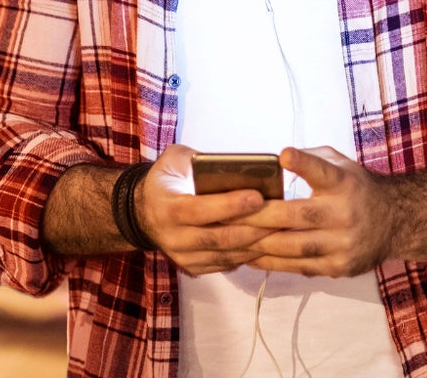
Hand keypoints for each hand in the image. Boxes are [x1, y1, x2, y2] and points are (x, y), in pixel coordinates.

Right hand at [134, 143, 275, 276]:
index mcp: (168, 208)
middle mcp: (174, 237)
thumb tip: (235, 165)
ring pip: (226, 254)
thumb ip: (199, 160)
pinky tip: (269, 243)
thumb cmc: (166, 180)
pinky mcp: (194, 267)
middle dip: (253, 227)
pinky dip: (249, 255)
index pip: (200, 209)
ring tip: (283, 231)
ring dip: (256, 244)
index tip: (258, 195)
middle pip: (219, 237)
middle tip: (282, 216)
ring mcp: (184, 256)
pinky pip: (226, 264)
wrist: (143, 213)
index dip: (230, 205)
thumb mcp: (175, 160)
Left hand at [234, 146, 394, 278]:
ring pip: (294, 247)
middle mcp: (346, 213)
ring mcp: (344, 243)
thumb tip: (273, 162)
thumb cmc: (357, 188)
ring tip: (232, 239)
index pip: (323, 171)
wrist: (397, 222)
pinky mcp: (340, 266)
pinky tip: (252, 257)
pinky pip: (300, 266)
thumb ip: (311, 160)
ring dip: (260, 244)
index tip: (284, 155)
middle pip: (297, 216)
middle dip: (258, 216)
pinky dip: (273, 263)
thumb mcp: (341, 164)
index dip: (304, 163)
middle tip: (226, 213)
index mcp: (344, 183)